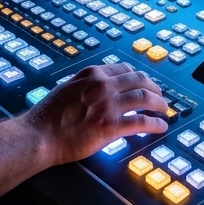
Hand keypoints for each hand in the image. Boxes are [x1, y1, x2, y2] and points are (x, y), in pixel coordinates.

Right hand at [24, 63, 168, 165]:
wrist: (39, 135)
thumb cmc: (48, 116)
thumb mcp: (67, 88)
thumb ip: (85, 85)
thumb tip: (97, 88)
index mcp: (92, 74)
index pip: (124, 69)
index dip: (139, 77)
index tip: (145, 84)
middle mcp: (102, 85)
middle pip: (139, 80)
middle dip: (154, 88)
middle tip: (160, 97)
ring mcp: (108, 105)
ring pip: (144, 98)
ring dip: (159, 104)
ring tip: (164, 110)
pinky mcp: (111, 126)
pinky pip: (141, 122)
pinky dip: (155, 124)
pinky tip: (159, 127)